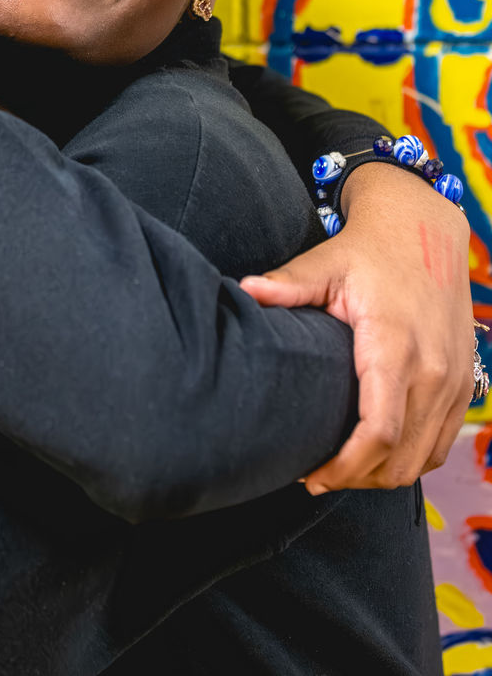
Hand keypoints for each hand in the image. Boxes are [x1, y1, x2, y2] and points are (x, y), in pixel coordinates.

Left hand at [241, 164, 472, 491]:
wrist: (426, 229)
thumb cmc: (370, 249)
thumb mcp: (326, 261)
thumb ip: (287, 284)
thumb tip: (243, 291)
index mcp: (395, 346)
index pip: (379, 432)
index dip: (345, 467)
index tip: (310, 475)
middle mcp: (434, 371)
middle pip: (400, 459)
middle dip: (356, 480)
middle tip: (313, 476)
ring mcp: (455, 382)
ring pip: (423, 460)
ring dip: (383, 476)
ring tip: (339, 470)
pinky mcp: (465, 385)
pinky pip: (441, 445)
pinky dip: (410, 460)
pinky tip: (375, 455)